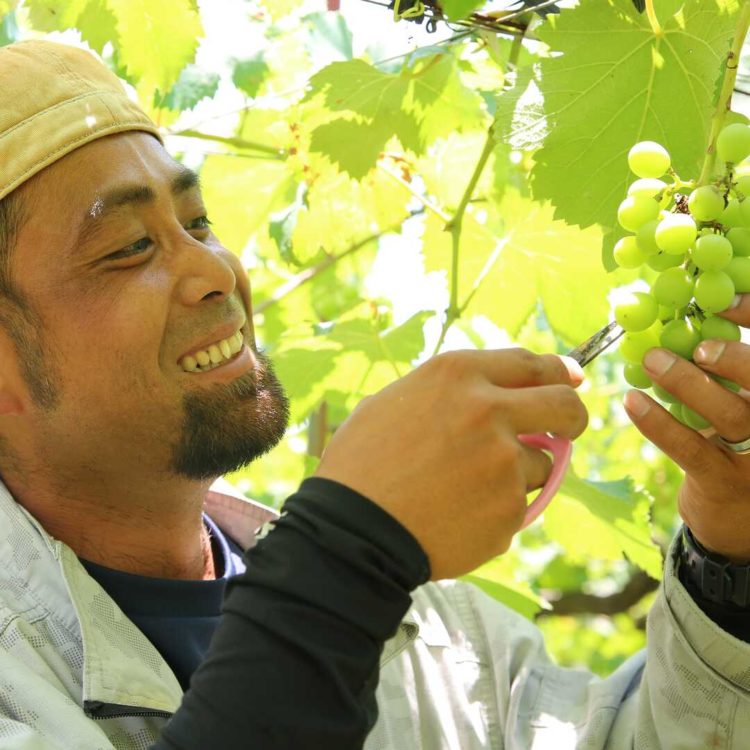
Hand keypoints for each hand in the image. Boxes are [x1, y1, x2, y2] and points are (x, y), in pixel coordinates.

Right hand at [315, 349, 587, 579]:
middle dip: (572, 415)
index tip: (571, 379)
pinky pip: (520, 505)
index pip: (532, 363)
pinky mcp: (509, 508)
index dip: (559, 371)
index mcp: (457, 375)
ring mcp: (504, 461)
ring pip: (543, 464)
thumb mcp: (395, 402)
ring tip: (468, 488)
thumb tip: (497, 397)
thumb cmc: (362, 463)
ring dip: (519, 473)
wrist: (354, 529)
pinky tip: (458, 515)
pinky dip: (498, 510)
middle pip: (564, 404)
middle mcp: (489, 410)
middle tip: (565, 428)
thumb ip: (452, 394)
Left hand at [624, 295, 749, 562]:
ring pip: (730, 415)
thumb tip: (682, 315)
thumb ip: (726, 370)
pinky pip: (690, 449)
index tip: (721, 301)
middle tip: (699, 344)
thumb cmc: (738, 442)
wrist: (740, 518)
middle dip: (735, 359)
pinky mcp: (725, 484)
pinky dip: (659, 423)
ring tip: (652, 359)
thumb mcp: (743, 403)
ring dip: (687, 383)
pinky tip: (631, 401)